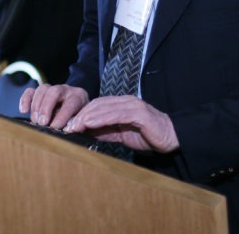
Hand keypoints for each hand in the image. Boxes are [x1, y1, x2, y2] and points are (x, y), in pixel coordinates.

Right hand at [19, 84, 88, 128]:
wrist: (77, 109)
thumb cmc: (80, 119)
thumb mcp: (83, 122)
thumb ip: (78, 126)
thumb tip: (69, 131)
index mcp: (79, 97)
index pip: (71, 103)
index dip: (62, 115)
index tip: (55, 127)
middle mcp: (65, 90)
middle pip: (54, 92)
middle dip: (46, 108)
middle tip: (42, 123)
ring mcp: (52, 89)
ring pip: (42, 89)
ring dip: (36, 105)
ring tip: (35, 120)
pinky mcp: (40, 92)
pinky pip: (31, 91)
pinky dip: (25, 100)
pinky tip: (24, 111)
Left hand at [64, 95, 178, 153]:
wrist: (170, 138)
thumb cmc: (147, 136)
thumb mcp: (121, 134)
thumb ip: (105, 132)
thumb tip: (86, 133)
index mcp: (121, 104)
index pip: (97, 105)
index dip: (82, 114)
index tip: (68, 125)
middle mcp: (125, 101)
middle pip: (98, 104)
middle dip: (81, 115)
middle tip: (67, 126)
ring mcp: (132, 105)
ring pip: (104, 107)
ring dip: (87, 117)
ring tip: (74, 126)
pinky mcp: (139, 113)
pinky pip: (116, 114)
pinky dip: (101, 118)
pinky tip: (90, 123)